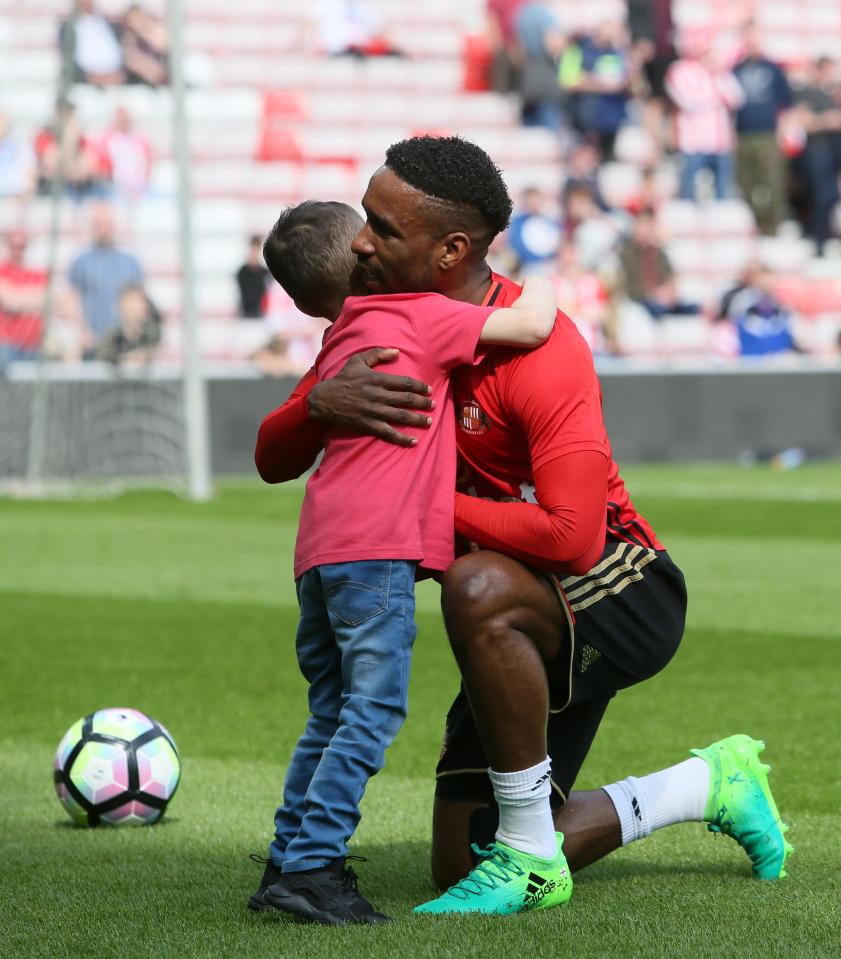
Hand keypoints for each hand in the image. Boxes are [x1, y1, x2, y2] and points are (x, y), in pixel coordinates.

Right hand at [307, 348, 433, 445]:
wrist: (324, 399)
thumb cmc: (343, 379)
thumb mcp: (358, 360)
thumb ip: (378, 354)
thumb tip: (397, 351)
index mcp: (376, 379)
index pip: (404, 382)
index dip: (419, 386)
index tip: (428, 390)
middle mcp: (377, 395)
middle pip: (406, 399)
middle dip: (422, 403)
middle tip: (433, 405)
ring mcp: (373, 411)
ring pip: (400, 416)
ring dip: (417, 419)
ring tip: (429, 421)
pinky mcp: (368, 425)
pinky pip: (388, 433)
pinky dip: (402, 438)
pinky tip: (413, 441)